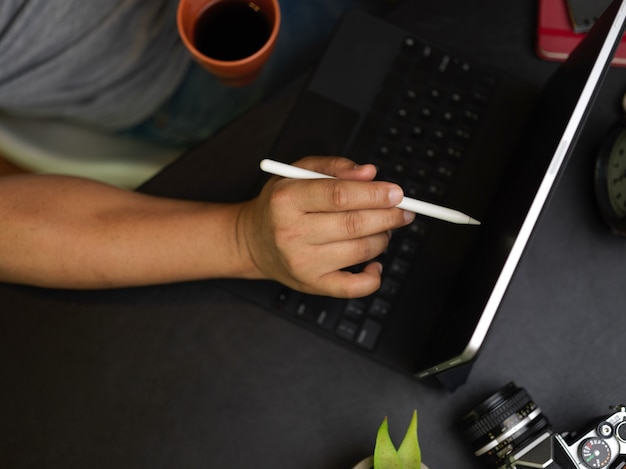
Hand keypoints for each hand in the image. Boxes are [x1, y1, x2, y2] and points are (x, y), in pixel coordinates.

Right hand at [236, 156, 415, 297]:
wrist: (252, 241)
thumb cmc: (280, 204)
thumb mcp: (298, 172)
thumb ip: (334, 168)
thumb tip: (370, 173)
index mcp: (287, 199)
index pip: (339, 195)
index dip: (374, 194)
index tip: (397, 192)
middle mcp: (291, 233)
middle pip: (354, 224)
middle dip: (388, 216)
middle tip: (403, 211)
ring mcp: (302, 262)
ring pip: (360, 251)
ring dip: (383, 238)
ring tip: (383, 229)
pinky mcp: (311, 284)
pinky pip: (353, 288)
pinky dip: (374, 277)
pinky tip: (375, 263)